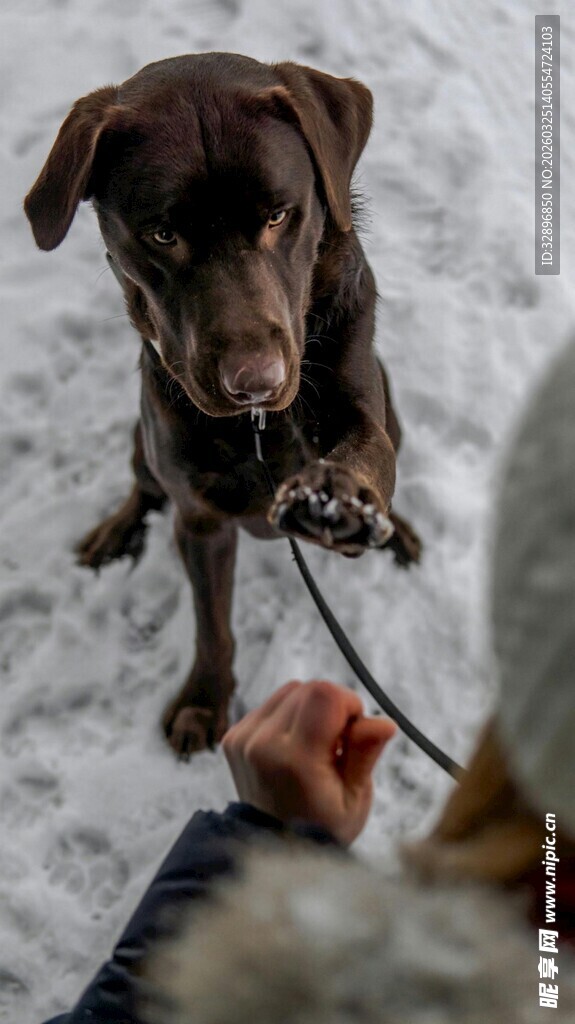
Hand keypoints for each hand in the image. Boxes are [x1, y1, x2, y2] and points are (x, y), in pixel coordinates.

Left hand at [222, 680, 395, 844]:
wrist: (275, 846)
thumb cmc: (322, 826)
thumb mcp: (354, 799)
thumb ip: (365, 753)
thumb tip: (384, 722)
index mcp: (295, 759)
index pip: (326, 694)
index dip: (349, 704)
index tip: (353, 733)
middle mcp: (263, 743)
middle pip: (309, 688)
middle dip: (332, 708)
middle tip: (335, 746)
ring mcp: (243, 738)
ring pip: (290, 691)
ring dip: (309, 710)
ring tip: (314, 749)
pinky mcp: (233, 736)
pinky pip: (272, 703)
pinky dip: (289, 717)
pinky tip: (294, 749)